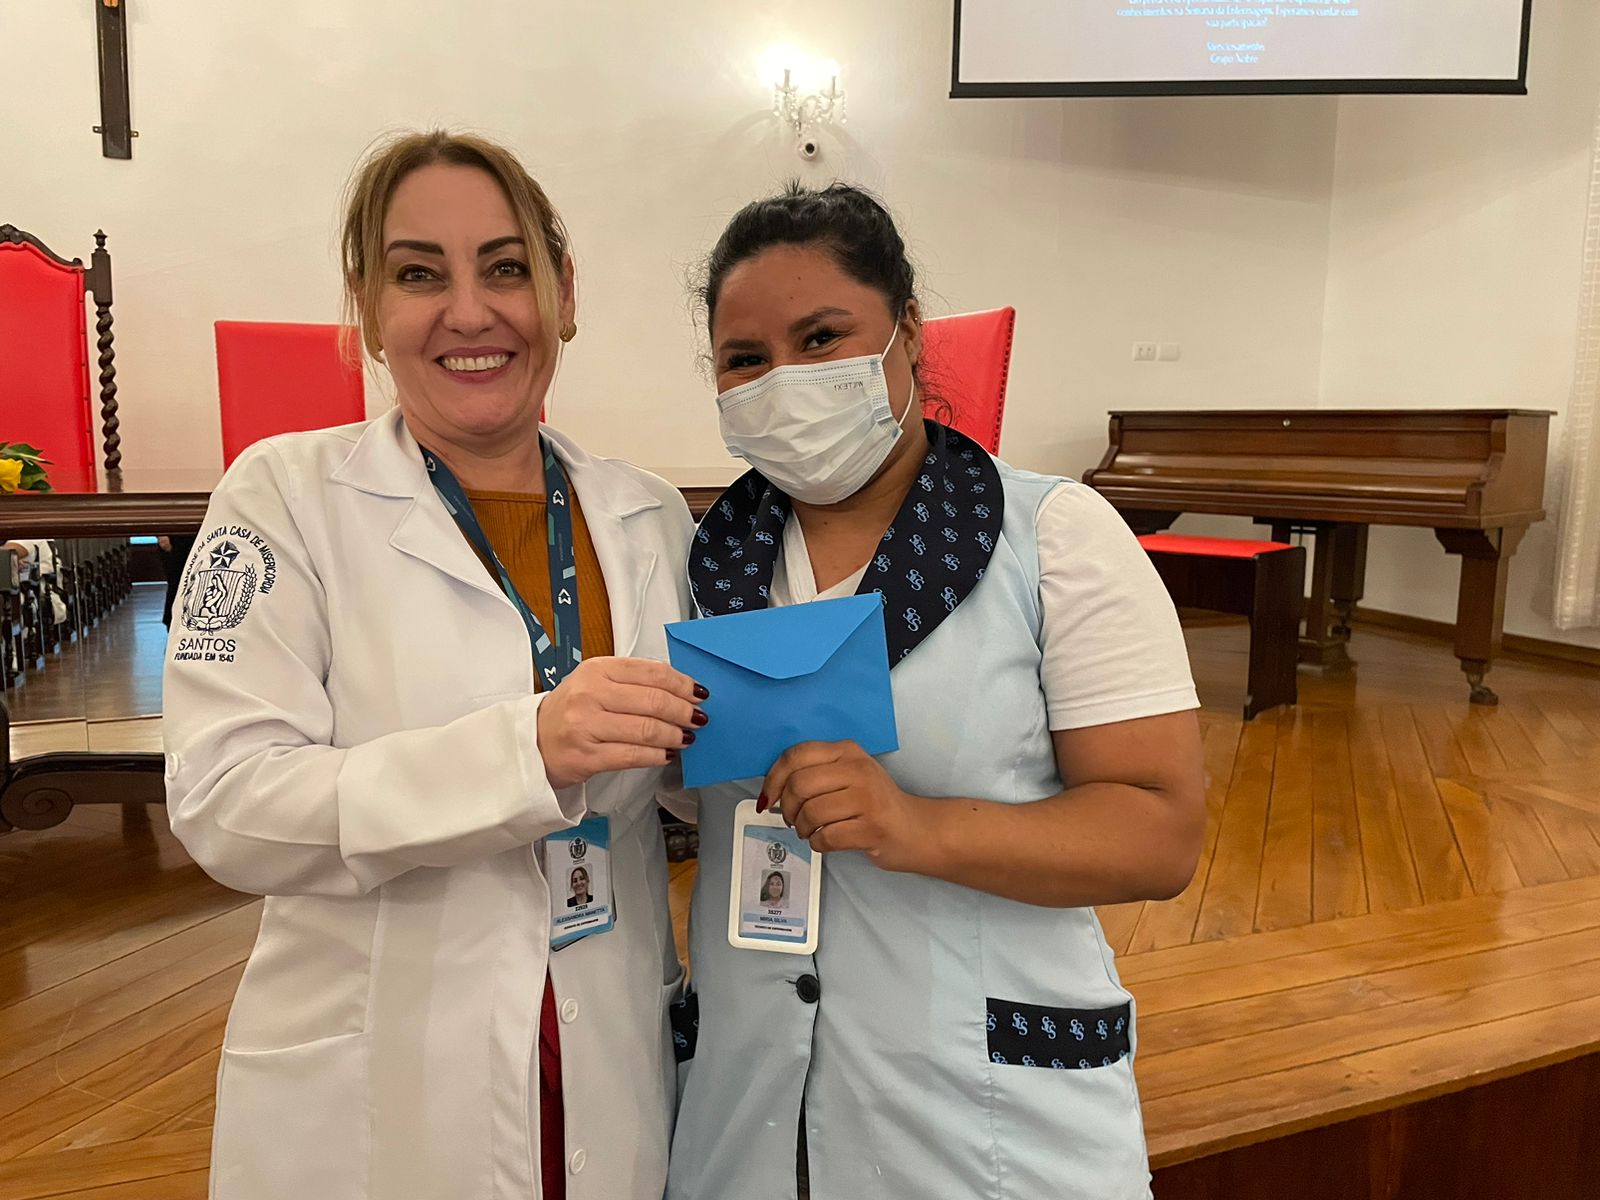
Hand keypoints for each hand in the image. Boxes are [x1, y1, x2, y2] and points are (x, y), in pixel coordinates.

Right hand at [536, 657, 706, 789]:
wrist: (533, 743)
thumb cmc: (571, 712)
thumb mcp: (595, 683)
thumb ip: (632, 681)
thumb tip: (680, 689)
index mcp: (597, 670)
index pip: (651, 672)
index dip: (682, 684)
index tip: (698, 693)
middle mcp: (590, 694)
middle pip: (653, 701)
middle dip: (683, 711)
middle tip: (698, 718)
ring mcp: (586, 726)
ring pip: (647, 729)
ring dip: (674, 735)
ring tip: (686, 737)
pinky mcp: (586, 756)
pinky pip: (633, 756)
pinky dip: (657, 755)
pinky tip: (667, 754)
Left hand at [762, 740, 933, 872]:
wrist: (916, 829)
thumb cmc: (874, 803)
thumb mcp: (849, 774)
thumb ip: (816, 772)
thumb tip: (772, 789)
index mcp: (847, 751)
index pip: (796, 756)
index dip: (773, 779)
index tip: (769, 798)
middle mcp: (858, 769)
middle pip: (799, 785)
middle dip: (788, 808)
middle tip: (793, 819)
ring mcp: (867, 799)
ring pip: (810, 813)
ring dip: (802, 829)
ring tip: (811, 831)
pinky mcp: (871, 828)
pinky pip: (826, 838)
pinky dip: (818, 844)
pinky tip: (826, 841)